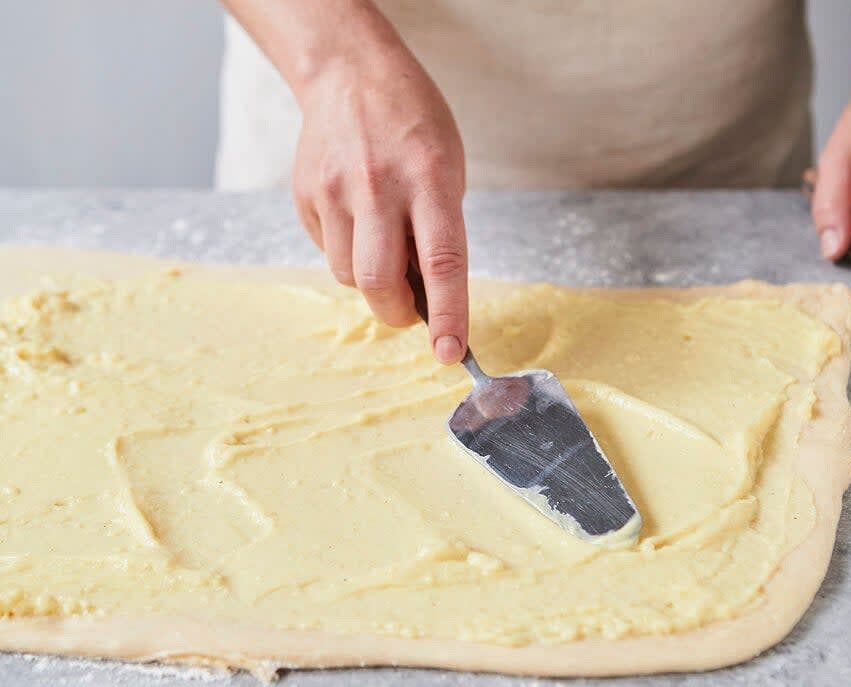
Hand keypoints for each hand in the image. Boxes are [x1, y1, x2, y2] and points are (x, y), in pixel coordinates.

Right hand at [292, 22, 467, 363]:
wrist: (349, 73)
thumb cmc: (413, 125)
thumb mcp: (448, 168)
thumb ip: (439, 230)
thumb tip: (428, 296)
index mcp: (429, 179)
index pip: (442, 262)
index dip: (448, 315)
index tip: (450, 354)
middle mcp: (379, 186)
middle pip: (380, 282)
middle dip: (398, 312)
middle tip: (410, 308)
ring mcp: (335, 190)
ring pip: (350, 275)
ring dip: (372, 280)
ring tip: (384, 243)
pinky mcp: (305, 195)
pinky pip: (328, 252)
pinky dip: (348, 252)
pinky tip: (357, 218)